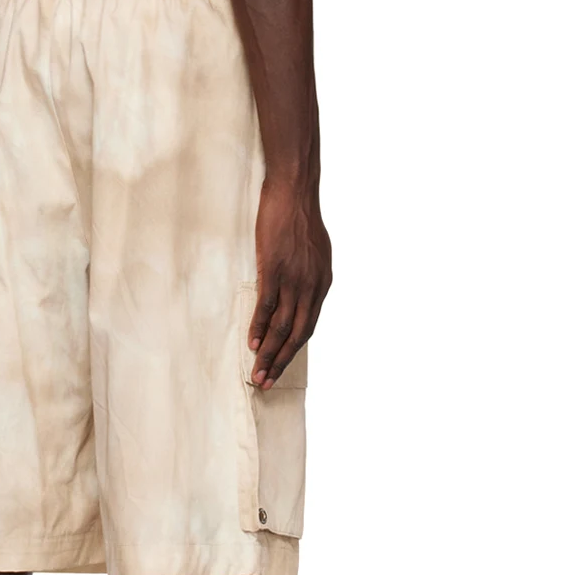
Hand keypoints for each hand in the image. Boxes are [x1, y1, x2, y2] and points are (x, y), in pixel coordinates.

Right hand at [248, 177, 332, 384]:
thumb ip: (309, 276)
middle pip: (297, 334)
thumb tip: (300, 293)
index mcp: (322, 284)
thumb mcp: (315, 252)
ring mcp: (293, 280)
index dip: (293, 350)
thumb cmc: (300, 218)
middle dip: (282, 362)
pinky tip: (252, 344)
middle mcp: (312, 287)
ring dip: (269, 354)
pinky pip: (267, 307)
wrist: (294, 192)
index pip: (308, 326)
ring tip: (258, 373)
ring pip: (282, 327)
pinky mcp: (274, 270)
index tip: (281, 367)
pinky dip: (259, 328)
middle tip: (267, 382)